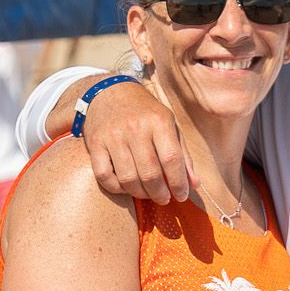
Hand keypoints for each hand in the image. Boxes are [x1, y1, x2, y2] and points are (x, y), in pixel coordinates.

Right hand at [81, 82, 196, 203]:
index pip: (171, 159)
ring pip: (128, 179)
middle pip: (150, 173)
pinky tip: (126, 186)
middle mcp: (135, 127)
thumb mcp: (169, 125)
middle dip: (160, 194)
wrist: (109, 92)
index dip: (179, 183)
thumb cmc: (144, 112)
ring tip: (147, 194)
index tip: (182, 195)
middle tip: (164, 199)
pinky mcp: (94, 143)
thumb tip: (194, 184)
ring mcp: (112, 135)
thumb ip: (183, 155)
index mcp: (158, 121)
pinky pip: (104, 176)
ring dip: (140, 194)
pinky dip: (116, 188)